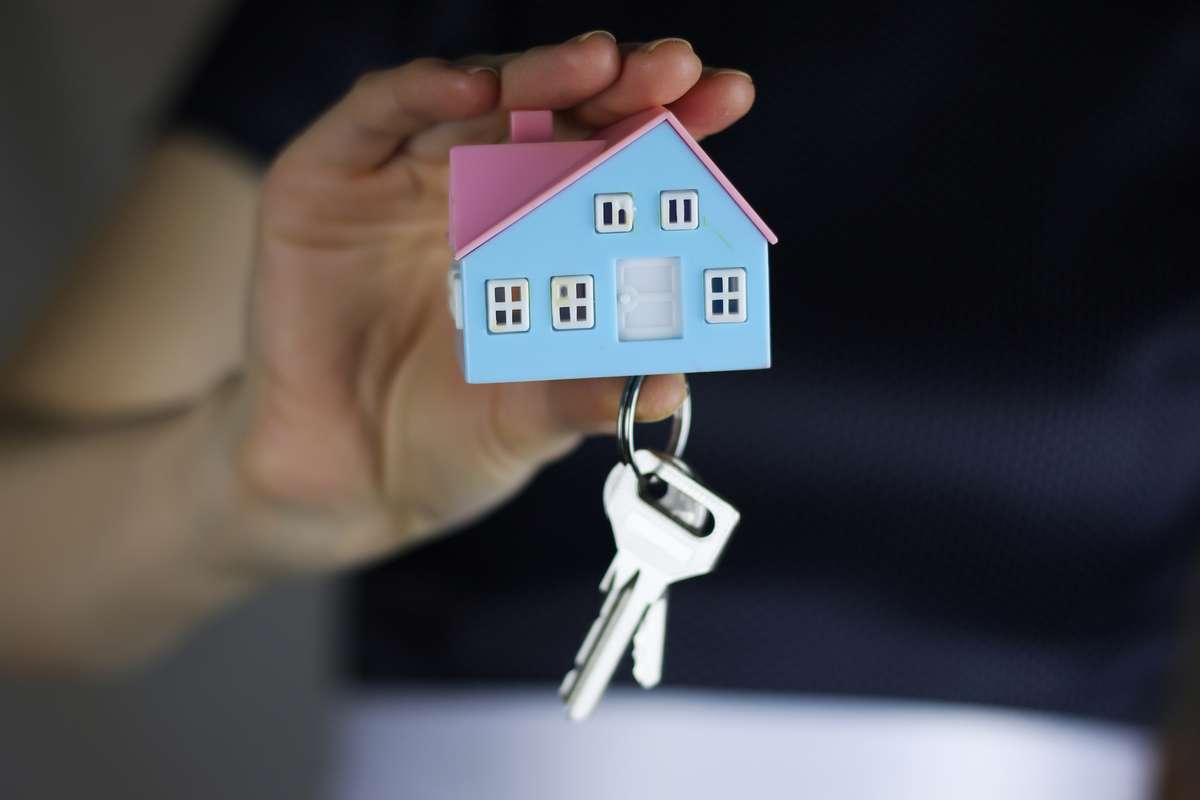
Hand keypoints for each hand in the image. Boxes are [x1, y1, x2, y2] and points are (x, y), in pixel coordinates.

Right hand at [232, 33, 755, 570]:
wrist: (344, 480)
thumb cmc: (449, 440)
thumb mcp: (531, 421)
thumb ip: (588, 397)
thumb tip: (671, 385)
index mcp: (547, 234)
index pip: (616, 163)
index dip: (670, 129)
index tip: (728, 99)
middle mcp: (482, 192)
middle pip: (557, 115)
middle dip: (620, 86)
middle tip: (674, 70)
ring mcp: (406, 178)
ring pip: (476, 99)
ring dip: (538, 77)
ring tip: (596, 67)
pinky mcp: (328, 177)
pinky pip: (376, 114)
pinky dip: (422, 91)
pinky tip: (475, 87)